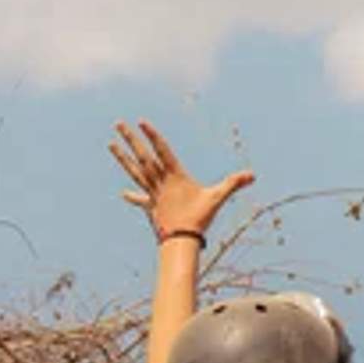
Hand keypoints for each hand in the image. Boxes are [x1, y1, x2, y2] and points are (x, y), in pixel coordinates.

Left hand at [110, 120, 256, 244]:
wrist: (181, 240)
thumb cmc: (198, 218)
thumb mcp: (217, 198)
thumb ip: (233, 184)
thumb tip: (252, 175)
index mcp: (174, 176)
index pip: (162, 150)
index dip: (152, 135)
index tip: (141, 122)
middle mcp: (160, 181)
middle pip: (142, 156)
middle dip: (131, 139)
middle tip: (118, 124)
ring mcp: (153, 193)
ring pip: (135, 171)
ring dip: (123, 157)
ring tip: (111, 144)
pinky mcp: (152, 206)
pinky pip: (141, 199)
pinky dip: (133, 196)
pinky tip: (123, 194)